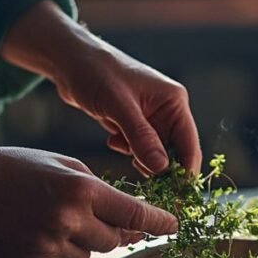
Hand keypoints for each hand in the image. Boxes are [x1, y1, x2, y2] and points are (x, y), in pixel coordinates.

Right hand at [0, 146, 176, 257]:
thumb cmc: (13, 168)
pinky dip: (53, 249)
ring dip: (81, 242)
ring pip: (87, 256)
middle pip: (114, 240)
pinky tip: (29, 229)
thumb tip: (129, 219)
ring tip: (51, 217)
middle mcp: (68, 221)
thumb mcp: (60, 165)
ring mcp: (48, 247)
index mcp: (80, 190)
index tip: (175, 227)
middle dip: (112, 230)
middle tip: (93, 215)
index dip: (158, 222)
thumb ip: (96, 190)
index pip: (134, 213)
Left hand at [56, 46, 200, 176]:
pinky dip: (128, 150)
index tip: (174, 197)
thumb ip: (141, 137)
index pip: (189, 146)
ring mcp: (151, 117)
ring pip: (156, 153)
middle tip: (139, 175)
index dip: (184, 173)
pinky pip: (139, 148)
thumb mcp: (118, 106)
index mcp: (174, 102)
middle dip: (159, 167)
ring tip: (120, 146)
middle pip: (175, 153)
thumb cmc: (95, 72)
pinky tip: (112, 140)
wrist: (68, 60)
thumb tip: (162, 169)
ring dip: (140, 158)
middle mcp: (168, 110)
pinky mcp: (134, 123)